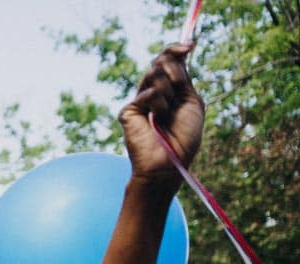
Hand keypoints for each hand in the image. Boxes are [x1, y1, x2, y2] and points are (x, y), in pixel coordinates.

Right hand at [119, 44, 202, 185]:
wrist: (169, 161)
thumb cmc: (184, 137)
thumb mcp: (191, 101)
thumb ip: (183, 78)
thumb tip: (179, 54)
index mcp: (170, 90)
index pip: (169, 61)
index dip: (177, 49)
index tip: (191, 45)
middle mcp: (154, 92)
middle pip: (161, 61)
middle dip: (174, 70)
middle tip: (178, 89)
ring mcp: (140, 102)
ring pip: (154, 74)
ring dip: (169, 92)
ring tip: (167, 114)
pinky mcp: (128, 111)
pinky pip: (149, 93)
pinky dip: (159, 105)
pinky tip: (156, 120)